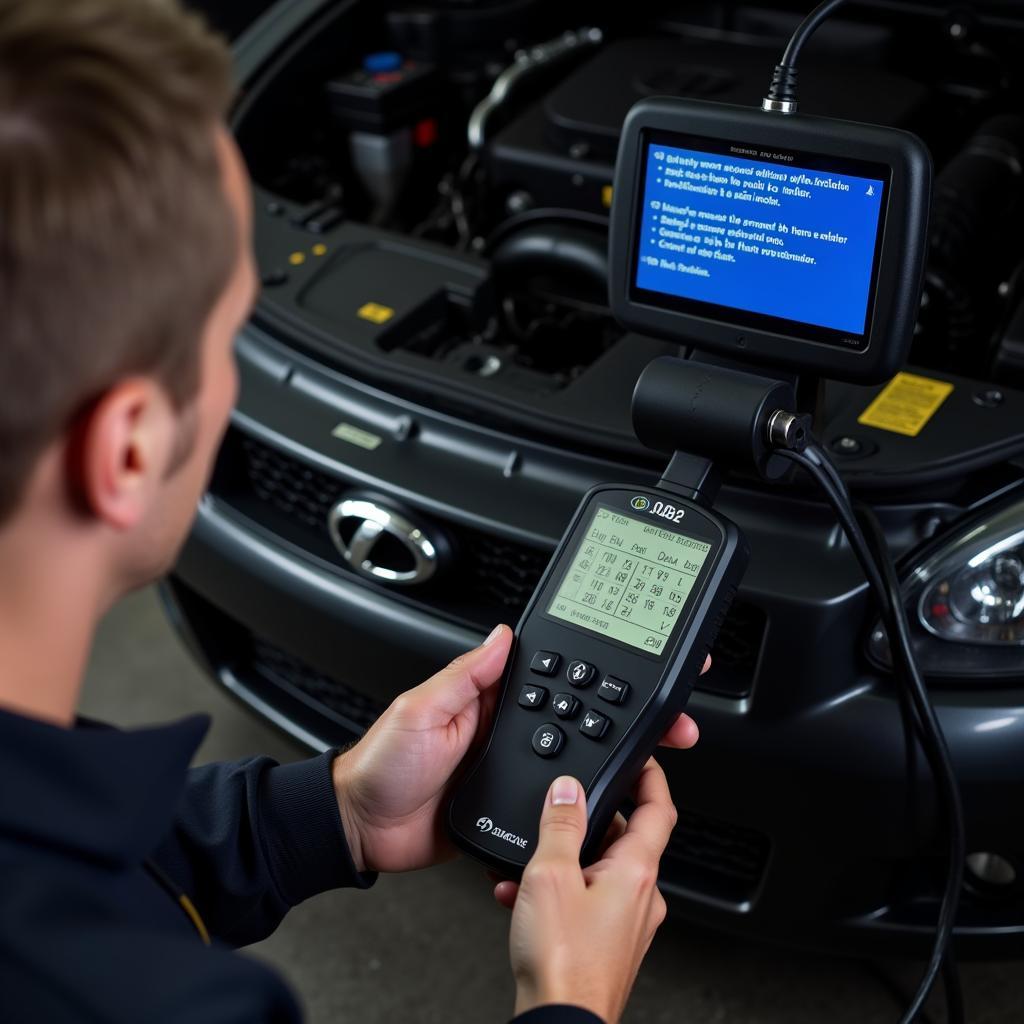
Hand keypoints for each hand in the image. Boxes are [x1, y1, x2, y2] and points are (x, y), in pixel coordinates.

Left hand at [332, 628, 705, 874]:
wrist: (362, 829)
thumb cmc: (380, 765)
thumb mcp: (419, 709)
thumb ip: (465, 675)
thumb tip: (504, 635)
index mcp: (488, 700)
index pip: (552, 675)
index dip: (595, 667)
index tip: (636, 660)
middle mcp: (507, 731)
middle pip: (580, 716)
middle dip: (628, 714)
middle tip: (670, 718)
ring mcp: (514, 768)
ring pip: (578, 757)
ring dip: (618, 755)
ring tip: (658, 752)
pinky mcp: (512, 806)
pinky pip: (558, 800)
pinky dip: (589, 799)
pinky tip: (619, 797)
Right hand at [505, 763, 676, 1023]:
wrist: (559, 1023)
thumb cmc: (563, 962)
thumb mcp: (550, 875)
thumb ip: (560, 826)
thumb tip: (567, 789)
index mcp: (637, 871)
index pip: (659, 808)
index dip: (652, 777)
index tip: (643, 758)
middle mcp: (641, 897)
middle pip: (624, 838)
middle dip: (588, 822)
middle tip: (558, 814)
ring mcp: (627, 924)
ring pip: (599, 871)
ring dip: (564, 862)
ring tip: (527, 868)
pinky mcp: (609, 945)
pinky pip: (587, 902)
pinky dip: (559, 893)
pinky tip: (523, 899)